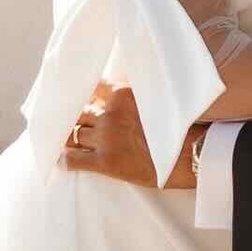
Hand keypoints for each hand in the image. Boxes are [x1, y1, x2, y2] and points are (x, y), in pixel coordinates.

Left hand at [64, 82, 195, 188]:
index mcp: (123, 95)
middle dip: (73, 118)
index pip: (92, 88)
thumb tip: (122, 97)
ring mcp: (106, 138)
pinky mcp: (105, 162)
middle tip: (66, 123)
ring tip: (62, 142)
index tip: (76, 98)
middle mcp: (110, 114)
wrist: (190, 156)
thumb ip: (135, 96)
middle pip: (78, 112)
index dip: (82, 95)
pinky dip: (65, 161)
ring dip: (68, 139)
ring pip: (73, 134)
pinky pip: (74, 160)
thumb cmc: (179, 129)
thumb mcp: (157, 101)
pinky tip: (60, 162)